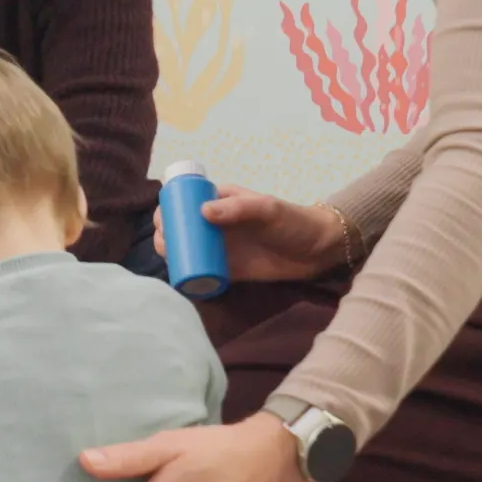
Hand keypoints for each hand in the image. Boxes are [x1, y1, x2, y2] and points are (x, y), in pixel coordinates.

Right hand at [155, 185, 357, 283]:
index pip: (185, 203)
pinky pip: (203, 272)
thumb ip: (238, 208)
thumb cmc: (293, 221)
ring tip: (171, 263)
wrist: (318, 249)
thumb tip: (202, 213)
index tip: (163, 222)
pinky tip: (181, 279)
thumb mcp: (267, 209)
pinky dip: (189, 276)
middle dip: (165, 237)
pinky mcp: (229, 270)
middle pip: (180, 229)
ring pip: (187, 251)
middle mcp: (215, 225)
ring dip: (173, 257)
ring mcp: (221, 248)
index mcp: (220, 202)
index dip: (168, 211)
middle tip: (166, 247)